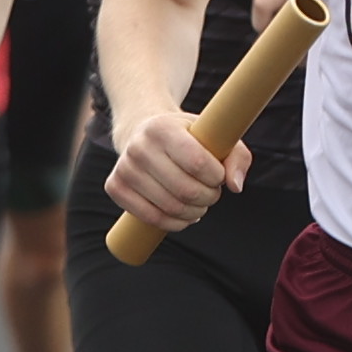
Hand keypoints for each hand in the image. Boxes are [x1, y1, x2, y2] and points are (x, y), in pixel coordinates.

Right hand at [105, 103, 240, 231]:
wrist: (144, 132)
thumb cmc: (187, 137)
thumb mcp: (214, 136)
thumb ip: (237, 156)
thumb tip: (235, 186)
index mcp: (162, 128)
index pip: (197, 163)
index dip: (216, 177)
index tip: (218, 176)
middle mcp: (138, 147)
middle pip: (185, 190)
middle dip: (208, 198)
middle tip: (212, 194)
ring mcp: (124, 168)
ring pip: (169, 207)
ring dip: (194, 213)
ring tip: (200, 205)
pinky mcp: (115, 186)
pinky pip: (150, 218)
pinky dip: (173, 224)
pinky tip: (183, 217)